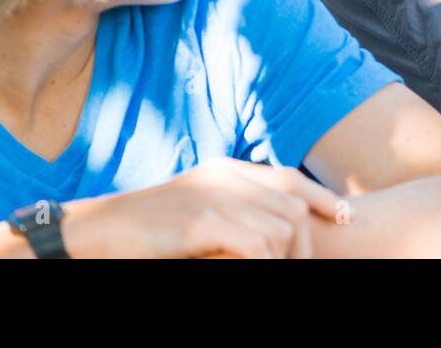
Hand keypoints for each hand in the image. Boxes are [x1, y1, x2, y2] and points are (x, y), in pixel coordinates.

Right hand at [61, 157, 348, 257]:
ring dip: (282, 258)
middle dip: (304, 241)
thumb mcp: (198, 208)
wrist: (95, 231)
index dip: (322, 196)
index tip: (345, 216)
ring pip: (279, 229)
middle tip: (301, 265)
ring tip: (275, 270)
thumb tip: (279, 229)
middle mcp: (224, 176)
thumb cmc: (147, 230)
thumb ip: (235, 208)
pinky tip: (259, 271)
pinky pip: (255, 247)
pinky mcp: (200, 221)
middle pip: (292, 207)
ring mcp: (212, 196)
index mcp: (225, 170)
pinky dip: (264, 264)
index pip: (288, 179)